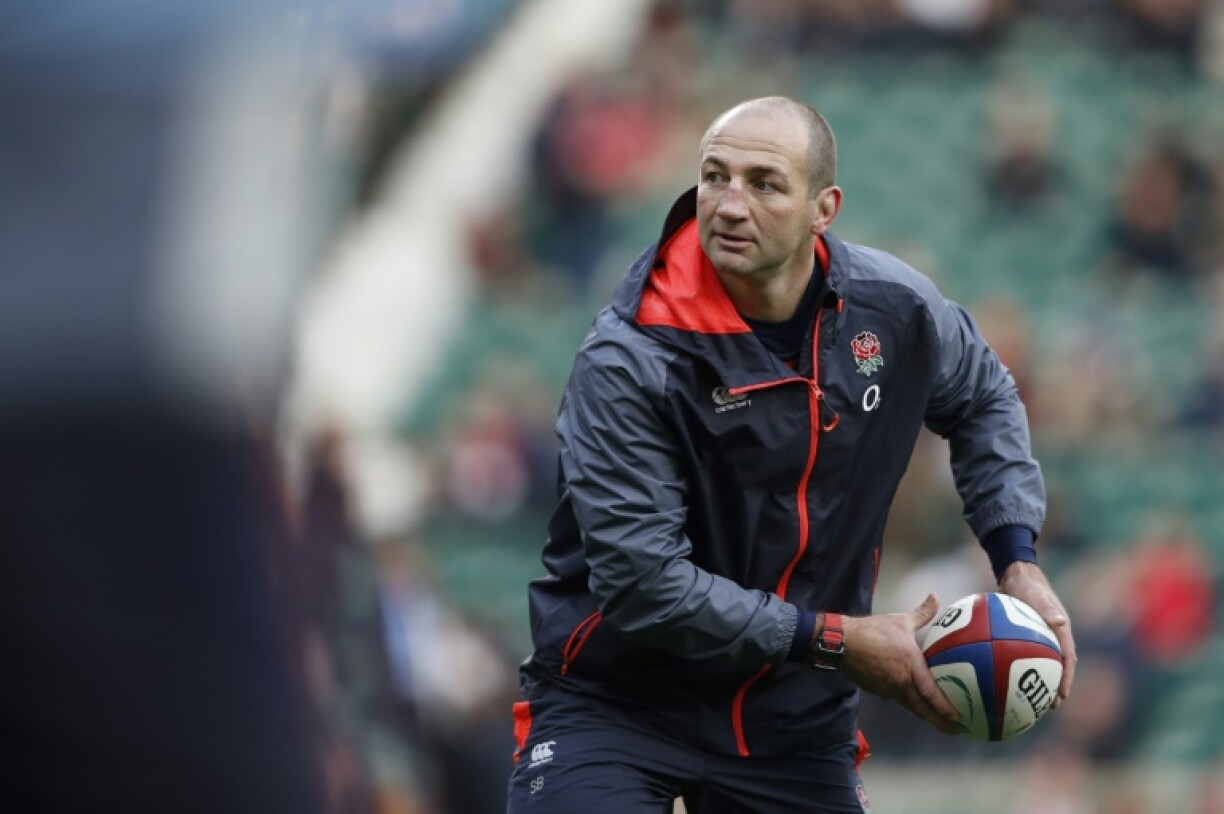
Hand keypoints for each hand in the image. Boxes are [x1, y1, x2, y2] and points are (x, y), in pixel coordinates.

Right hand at [840, 594, 960, 734]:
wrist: (842, 643)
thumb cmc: (873, 631)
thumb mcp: (900, 620)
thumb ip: (922, 613)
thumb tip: (935, 596)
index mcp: (910, 666)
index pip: (931, 693)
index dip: (944, 708)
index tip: (957, 719)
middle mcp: (901, 683)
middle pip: (922, 709)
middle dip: (939, 722)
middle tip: (955, 731)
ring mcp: (887, 689)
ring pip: (909, 706)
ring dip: (924, 714)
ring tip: (937, 720)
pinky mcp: (876, 690)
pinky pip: (895, 698)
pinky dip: (907, 703)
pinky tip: (911, 701)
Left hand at [998, 561, 1076, 707]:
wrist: (1014, 572)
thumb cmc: (1026, 582)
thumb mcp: (1036, 594)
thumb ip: (1046, 608)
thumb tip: (1061, 622)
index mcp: (1060, 629)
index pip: (1068, 658)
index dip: (1067, 678)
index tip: (1062, 695)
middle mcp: (1053, 635)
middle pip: (1057, 666)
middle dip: (1056, 686)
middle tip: (1050, 704)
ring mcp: (1040, 635)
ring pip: (1041, 662)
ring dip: (1038, 679)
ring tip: (1029, 698)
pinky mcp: (1026, 635)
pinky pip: (1023, 655)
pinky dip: (1017, 667)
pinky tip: (1002, 678)